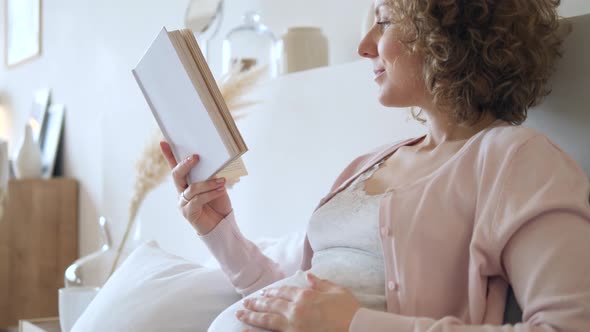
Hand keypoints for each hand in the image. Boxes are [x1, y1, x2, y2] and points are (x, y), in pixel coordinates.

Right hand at [160, 141, 232, 234]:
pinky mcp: (188, 212)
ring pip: (192, 188)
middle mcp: (181, 191)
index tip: (164, 142)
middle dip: (186, 164)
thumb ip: (210, 175)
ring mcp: (183, 202)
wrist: (221, 224)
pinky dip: (211, 193)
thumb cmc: (218, 203)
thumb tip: (214, 162)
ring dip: (209, 183)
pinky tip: (221, 190)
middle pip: (177, 174)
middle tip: (197, 157)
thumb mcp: (215, 185)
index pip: (175, 166)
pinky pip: (198, 199)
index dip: (168, 155)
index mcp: (186, 182)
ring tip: (222, 181)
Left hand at [237, 272, 360, 331]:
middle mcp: (296, 309)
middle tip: (246, 302)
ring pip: (267, 319)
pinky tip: (245, 330)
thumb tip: (308, 275)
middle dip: (257, 302)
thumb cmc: (350, 311)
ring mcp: (293, 325)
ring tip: (240, 313)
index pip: (284, 291)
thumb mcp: (337, 291)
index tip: (265, 292)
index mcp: (306, 295)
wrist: (357, 329)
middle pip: (271, 303)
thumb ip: (320, 283)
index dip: (273, 291)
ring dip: (252, 315)